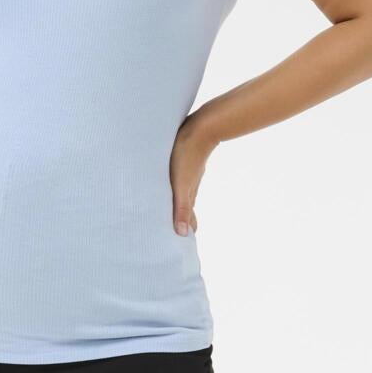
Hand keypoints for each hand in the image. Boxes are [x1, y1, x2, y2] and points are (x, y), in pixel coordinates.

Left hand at [169, 114, 216, 236]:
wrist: (202, 128)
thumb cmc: (187, 156)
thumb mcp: (181, 185)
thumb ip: (181, 208)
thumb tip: (182, 234)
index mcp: (188, 195)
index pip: (188, 219)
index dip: (185, 231)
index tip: (181, 244)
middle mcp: (190, 186)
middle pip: (186, 208)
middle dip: (180, 221)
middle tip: (174, 233)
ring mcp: (188, 174)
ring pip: (183, 194)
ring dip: (176, 205)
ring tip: (170, 213)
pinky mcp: (185, 162)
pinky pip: (179, 181)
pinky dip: (175, 189)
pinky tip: (170, 184)